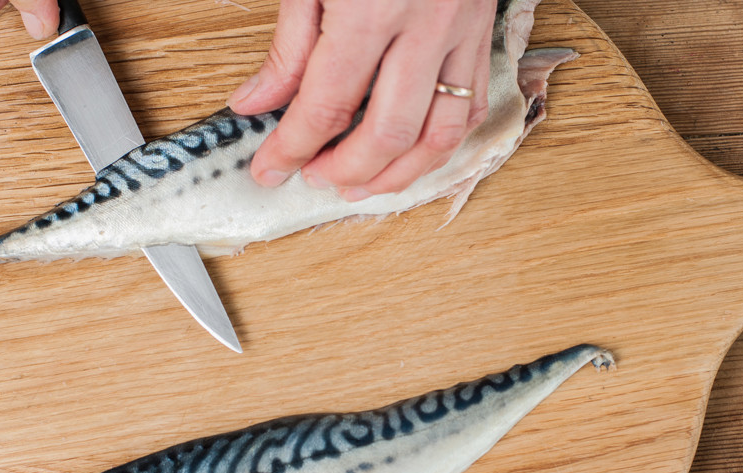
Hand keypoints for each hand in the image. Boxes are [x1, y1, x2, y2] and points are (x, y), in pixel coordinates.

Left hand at [228, 0, 495, 200]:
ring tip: (360, 185)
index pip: (325, 105)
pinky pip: (471, 106)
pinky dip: (440, 142)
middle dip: (342, 171)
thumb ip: (288, 43)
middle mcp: (423, 25)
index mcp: (370, 7)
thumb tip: (258, 102)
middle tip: (310, 178)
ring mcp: (460, 30)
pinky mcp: (483, 30)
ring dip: (397, 174)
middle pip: (384, 133)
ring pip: (438, 134)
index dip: (292, 148)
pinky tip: (410, 153)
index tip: (269, 168)